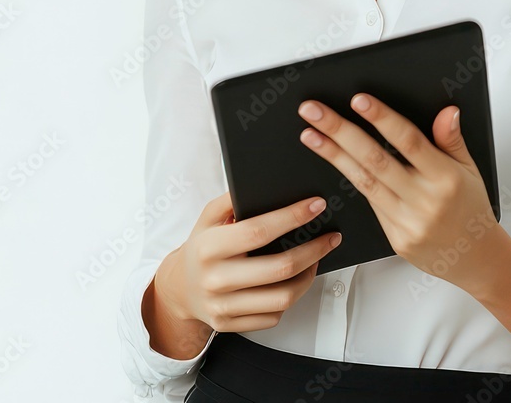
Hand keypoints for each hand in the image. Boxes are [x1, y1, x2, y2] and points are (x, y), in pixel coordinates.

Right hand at [149, 190, 341, 349]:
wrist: (179, 290)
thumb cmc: (202, 247)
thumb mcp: (208, 217)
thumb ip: (232, 199)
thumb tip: (266, 186)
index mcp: (209, 247)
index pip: (258, 231)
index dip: (291, 217)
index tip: (316, 206)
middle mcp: (215, 279)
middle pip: (279, 268)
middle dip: (314, 250)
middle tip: (331, 236)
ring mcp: (223, 307)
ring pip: (282, 298)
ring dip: (308, 276)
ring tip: (317, 258)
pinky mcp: (231, 326)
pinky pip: (274, 316)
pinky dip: (291, 297)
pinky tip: (297, 279)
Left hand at [296, 94, 499, 289]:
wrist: (475, 258)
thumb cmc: (471, 207)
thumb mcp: (470, 169)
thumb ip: (452, 140)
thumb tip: (447, 110)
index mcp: (445, 178)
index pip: (408, 141)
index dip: (382, 119)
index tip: (358, 100)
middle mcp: (424, 200)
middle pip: (375, 159)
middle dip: (340, 131)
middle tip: (313, 110)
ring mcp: (407, 222)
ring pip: (363, 181)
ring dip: (332, 155)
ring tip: (309, 133)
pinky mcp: (395, 238)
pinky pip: (368, 203)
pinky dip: (349, 178)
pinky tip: (331, 160)